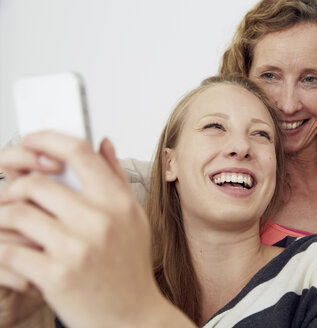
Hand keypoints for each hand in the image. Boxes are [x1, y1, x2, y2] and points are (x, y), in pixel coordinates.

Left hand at [0, 132, 189, 327]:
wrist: (133, 316)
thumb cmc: (131, 267)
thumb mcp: (133, 218)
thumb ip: (116, 177)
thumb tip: (103, 143)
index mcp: (118, 202)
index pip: (79, 152)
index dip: (47, 139)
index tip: (31, 140)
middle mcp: (100, 220)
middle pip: (37, 183)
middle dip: (15, 188)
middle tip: (13, 198)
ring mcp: (78, 248)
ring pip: (17, 213)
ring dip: (4, 218)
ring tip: (9, 225)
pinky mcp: (56, 276)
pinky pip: (10, 250)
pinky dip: (2, 250)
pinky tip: (12, 253)